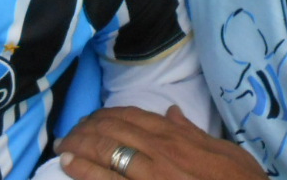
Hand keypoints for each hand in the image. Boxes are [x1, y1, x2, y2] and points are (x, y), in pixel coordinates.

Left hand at [56, 105, 265, 179]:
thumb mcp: (223, 150)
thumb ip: (193, 131)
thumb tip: (172, 112)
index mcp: (176, 137)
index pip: (133, 116)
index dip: (107, 115)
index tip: (92, 118)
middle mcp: (159, 152)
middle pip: (113, 131)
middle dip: (87, 129)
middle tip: (68, 133)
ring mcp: (149, 175)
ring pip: (106, 153)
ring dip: (80, 146)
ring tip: (62, 146)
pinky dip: (86, 172)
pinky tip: (69, 167)